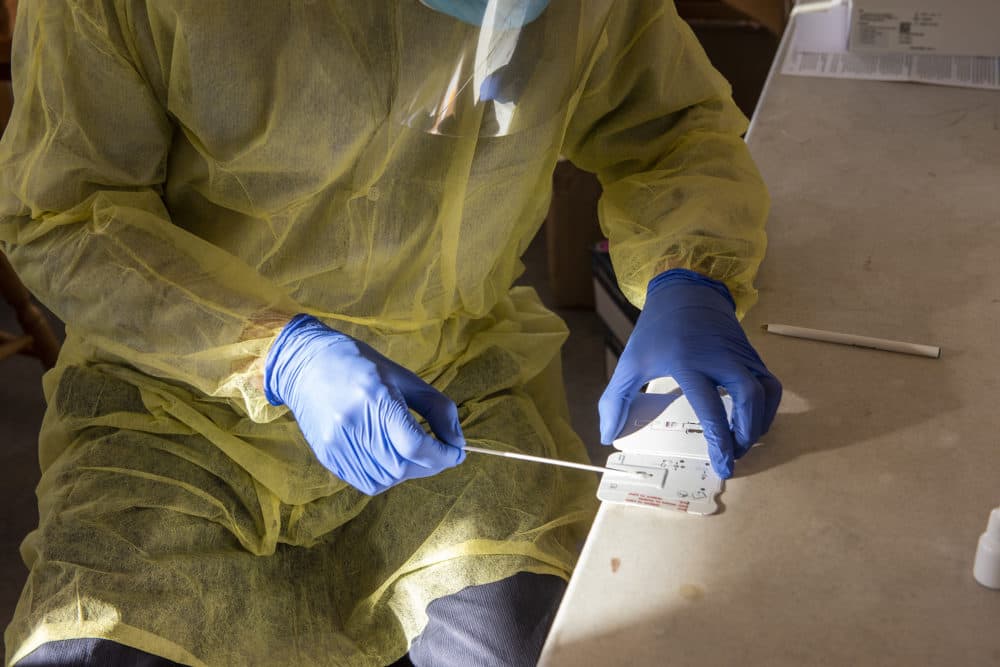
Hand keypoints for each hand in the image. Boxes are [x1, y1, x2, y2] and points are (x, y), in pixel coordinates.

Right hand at [264, 315, 465, 493]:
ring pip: (388, 479)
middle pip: (404, 466)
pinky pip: (367, 482)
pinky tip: (390, 456)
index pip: (416, 445)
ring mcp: (337, 444)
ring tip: (412, 452)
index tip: (457, 452)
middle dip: (431, 464)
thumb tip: (458, 442)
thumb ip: (437, 408)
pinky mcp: (328, 457)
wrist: (305, 364)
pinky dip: (388, 476)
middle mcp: (354, 424)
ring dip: (409, 471)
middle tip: (439, 452)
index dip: (444, 455)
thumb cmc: (360, 365)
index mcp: (376, 398)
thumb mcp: (405, 377)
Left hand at [599, 270, 780, 477]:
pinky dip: (766, 407)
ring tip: (741, 445)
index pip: (711, 408)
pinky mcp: (752, 355)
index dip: (719, 440)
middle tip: (734, 458)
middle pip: (749, 399)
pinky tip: (752, 422)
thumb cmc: (657, 330)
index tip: (722, 464)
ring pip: (765, 393)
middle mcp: (721, 359)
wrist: (685, 292)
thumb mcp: (630, 362)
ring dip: (757, 424)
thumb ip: (616, 400)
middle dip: (745, 434)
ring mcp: (741, 356)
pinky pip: (770, 385)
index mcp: (689, 362)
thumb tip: (607, 435)